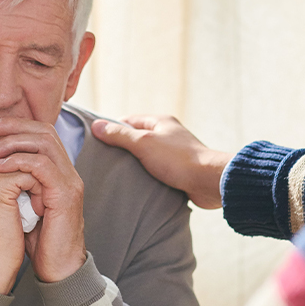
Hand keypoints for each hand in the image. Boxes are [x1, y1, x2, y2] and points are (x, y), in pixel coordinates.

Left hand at [0, 117, 85, 283]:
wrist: (57, 267)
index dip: (15, 125)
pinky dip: (19, 162)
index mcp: (58, 171)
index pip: (40, 133)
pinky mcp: (66, 194)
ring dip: (13, 142)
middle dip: (13, 125)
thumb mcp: (22, 204)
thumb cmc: (38, 240)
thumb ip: (14, 182)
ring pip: (44, 142)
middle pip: (44, 131)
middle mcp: (67, 172)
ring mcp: (69, 181)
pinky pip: (43, 166)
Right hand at [0, 155, 35, 293]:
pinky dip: (39, 191)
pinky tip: (36, 211)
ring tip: (38, 205)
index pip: (9, 146)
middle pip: (18, 148)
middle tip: (42, 196)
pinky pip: (29, 173)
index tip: (40, 187)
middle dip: (36, 169)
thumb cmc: (3, 237)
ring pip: (26, 160)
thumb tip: (35, 153)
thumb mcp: (7, 199)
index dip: (31, 163)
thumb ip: (12, 175)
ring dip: (40, 181)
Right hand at [90, 115, 229, 209]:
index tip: (97, 141)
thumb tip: (96, 126)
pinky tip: (138, 185)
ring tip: (118, 174)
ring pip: (147, 156)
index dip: (112, 129)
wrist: (208, 182)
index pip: (129, 120)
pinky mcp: (179, 170)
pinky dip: (147, 176)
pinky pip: (157, 170)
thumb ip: (120, 135)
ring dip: (135, 164)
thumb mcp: (144, 143)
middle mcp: (169, 134)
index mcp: (161, 122)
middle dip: (123, 149)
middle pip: (138, 138)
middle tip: (105, 161)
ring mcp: (175, 153)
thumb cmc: (178, 159)